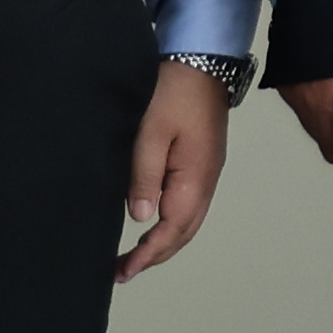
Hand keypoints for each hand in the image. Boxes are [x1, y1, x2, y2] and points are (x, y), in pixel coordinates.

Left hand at [118, 66, 227, 280]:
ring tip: (137, 255)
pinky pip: (190, 205)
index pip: (172, 229)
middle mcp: (206, 180)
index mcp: (195, 177)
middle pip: (186, 231)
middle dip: (157, 255)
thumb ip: (144, 177)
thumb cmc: (174, 93)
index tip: (124, 270)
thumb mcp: (150, 134)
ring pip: (190, 220)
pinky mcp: (203, 162)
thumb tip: (139, 217)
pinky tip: (154, 222)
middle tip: (125, 270)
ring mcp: (208, 171)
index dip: (148, 253)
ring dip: (165, 241)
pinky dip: (172, 224)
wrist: (201, 61)